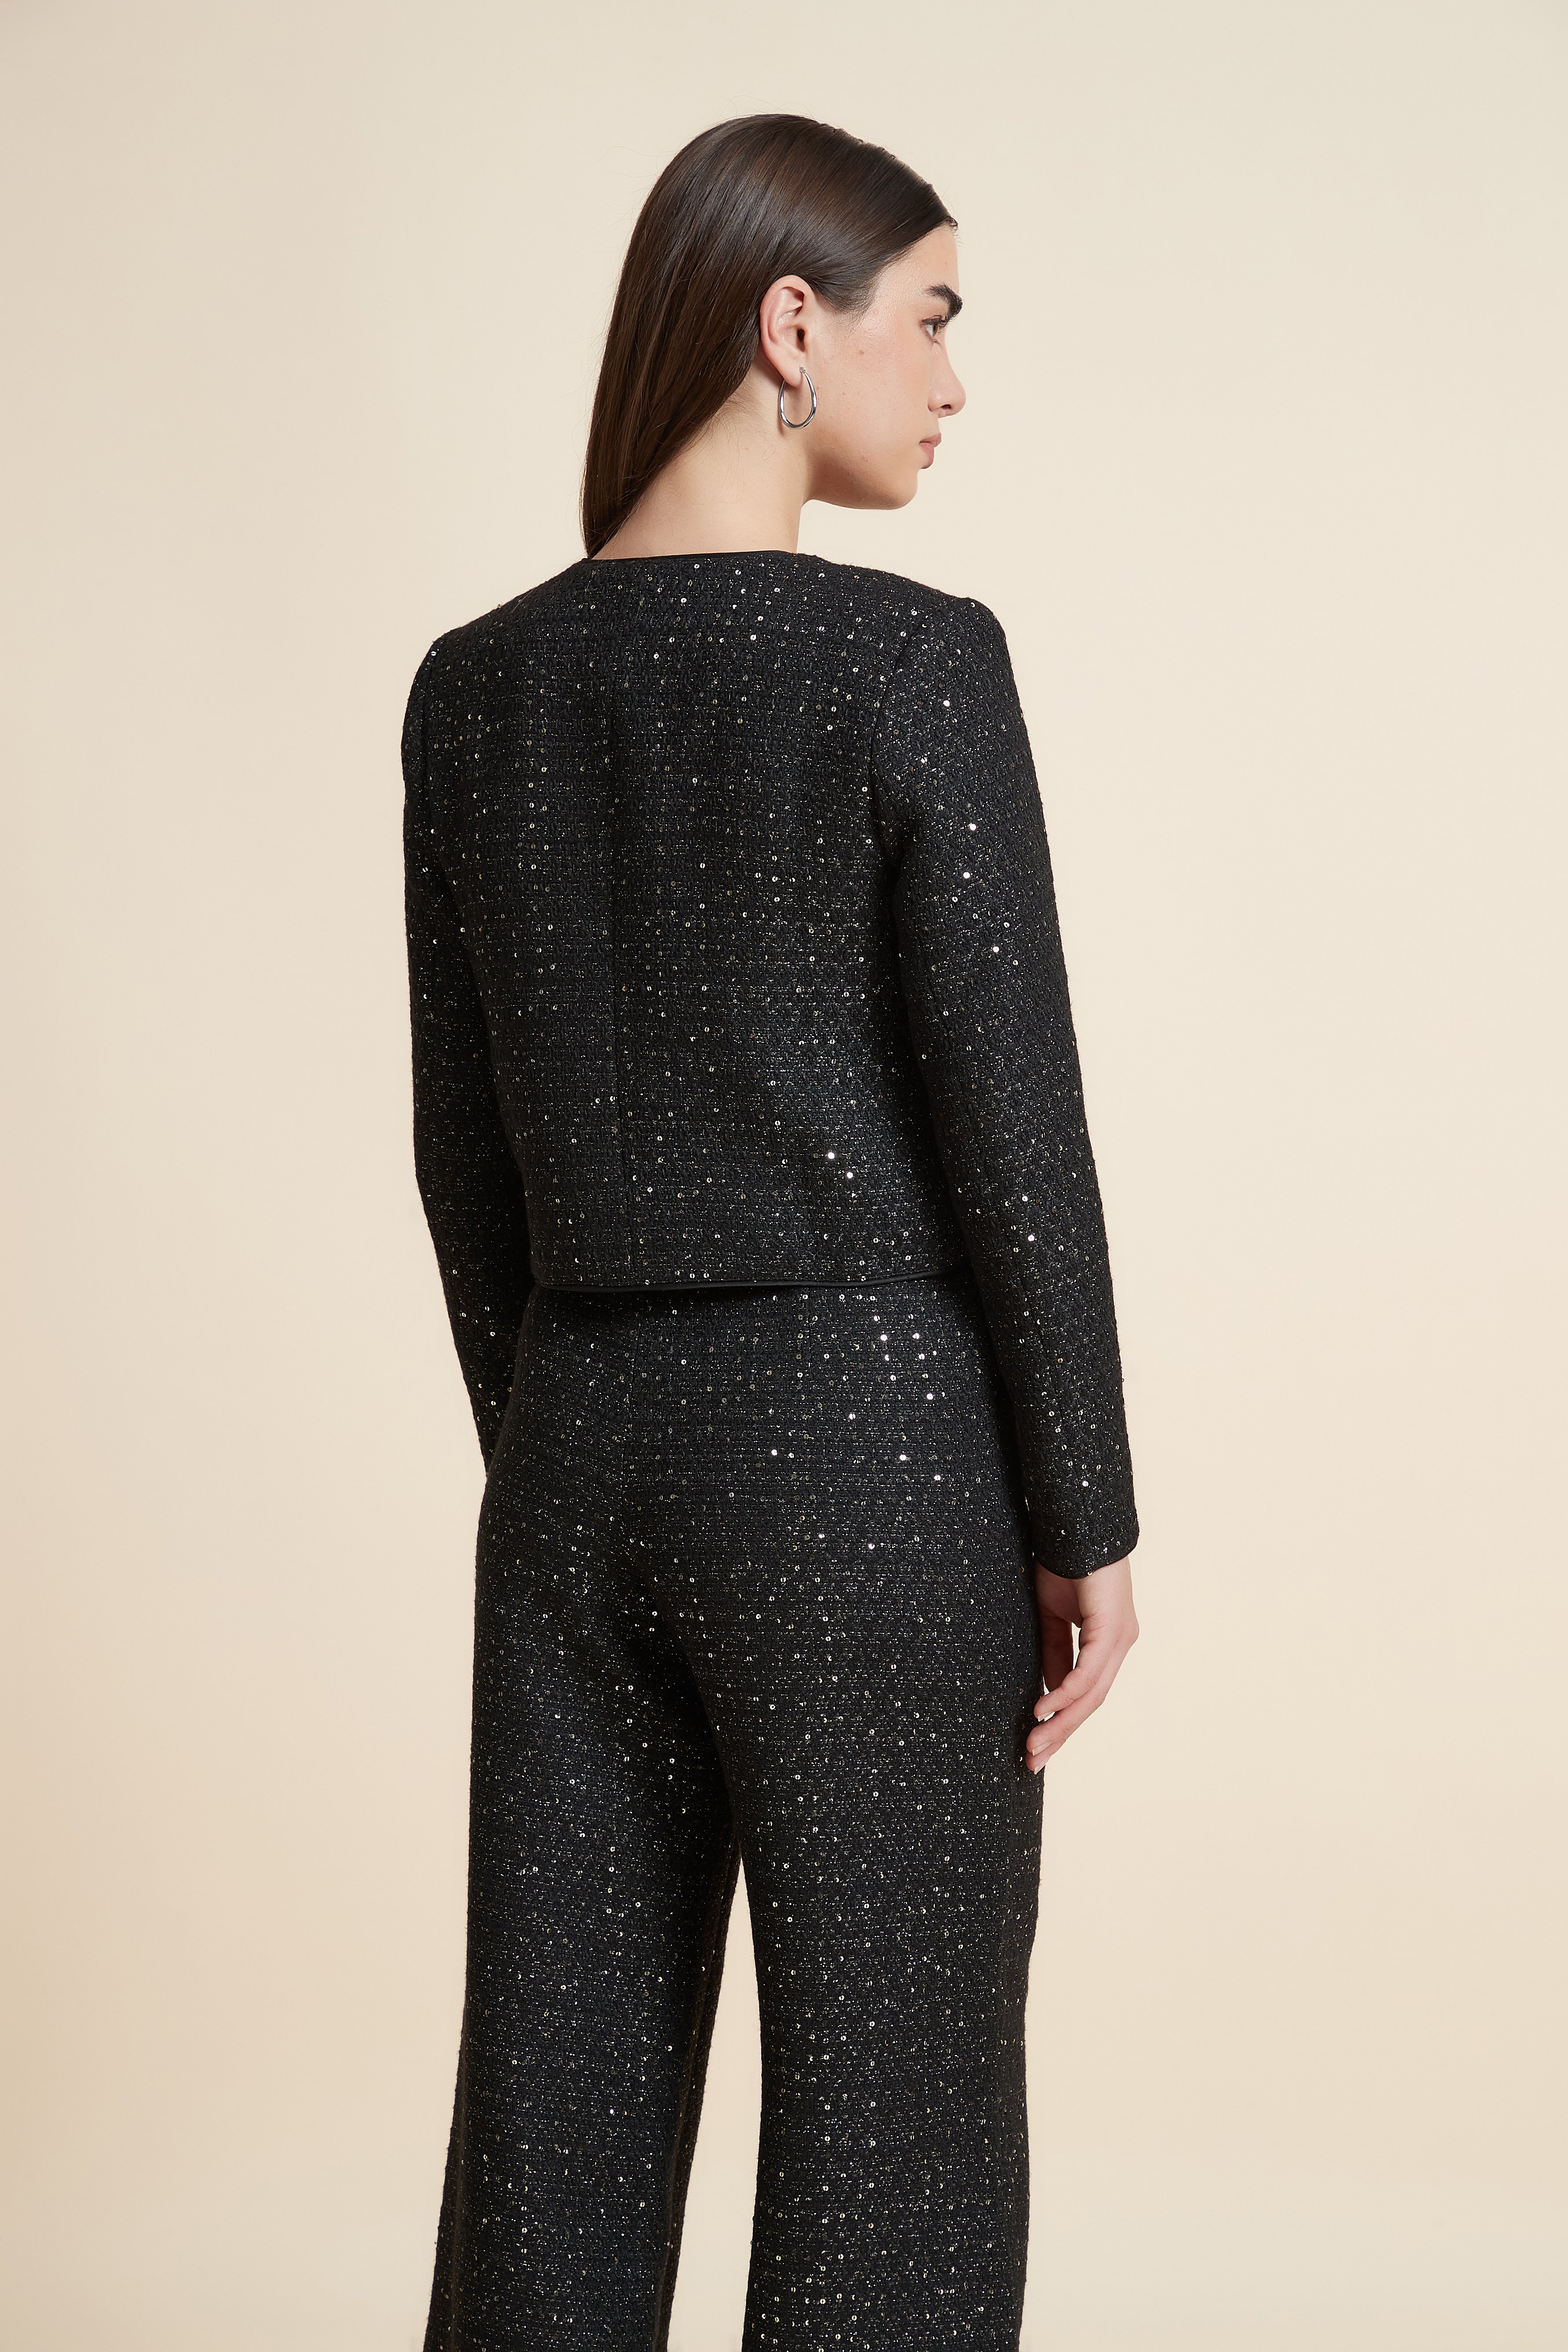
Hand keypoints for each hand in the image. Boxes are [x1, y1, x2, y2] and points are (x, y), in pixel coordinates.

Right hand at [1025, 1553, 1137, 1771]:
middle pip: (1091, 1702)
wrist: (1076, 1524)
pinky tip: (1046, 1709)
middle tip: (1033, 1760)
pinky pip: (1089, 1672)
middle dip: (1060, 1734)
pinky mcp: (1113, 1629)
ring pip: (1092, 1695)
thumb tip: (1049, 1694)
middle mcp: (1119, 1644)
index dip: (1062, 1721)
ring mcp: (1120, 1638)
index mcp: (1106, 1642)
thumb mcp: (1050, 1616)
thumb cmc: (1063, 1563)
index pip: (1085, 1693)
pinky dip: (1066, 1693)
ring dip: (1061, 1722)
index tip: (1037, 1744)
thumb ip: (1053, 1653)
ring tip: (1035, 1744)